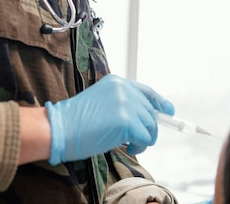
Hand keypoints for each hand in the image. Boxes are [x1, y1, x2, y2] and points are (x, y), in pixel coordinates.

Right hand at [45, 74, 173, 164]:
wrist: (59, 128)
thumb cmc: (75, 121)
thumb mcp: (101, 103)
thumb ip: (122, 104)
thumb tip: (146, 118)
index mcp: (117, 82)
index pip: (146, 91)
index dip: (159, 102)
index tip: (169, 110)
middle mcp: (124, 89)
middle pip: (150, 112)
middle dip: (147, 129)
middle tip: (135, 141)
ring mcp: (126, 104)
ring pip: (150, 126)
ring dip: (142, 140)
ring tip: (127, 145)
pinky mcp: (127, 121)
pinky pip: (145, 138)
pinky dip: (139, 147)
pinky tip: (126, 148)